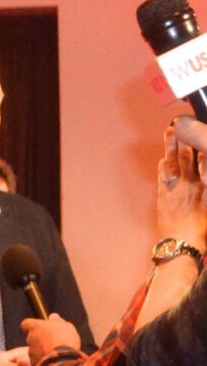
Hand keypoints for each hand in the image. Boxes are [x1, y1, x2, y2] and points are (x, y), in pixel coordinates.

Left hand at [21, 313, 80, 365]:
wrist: (62, 360)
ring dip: (42, 350)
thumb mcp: (65, 326)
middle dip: (40, 339)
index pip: (25, 323)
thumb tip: (53, 316)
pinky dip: (43, 360)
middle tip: (53, 341)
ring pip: (34, 349)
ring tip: (55, 352)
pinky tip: (53, 360)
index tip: (40, 327)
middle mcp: (29, 338)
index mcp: (35, 327)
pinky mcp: (33, 362)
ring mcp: (30, 351)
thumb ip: (57, 320)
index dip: (32, 326)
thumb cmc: (64, 340)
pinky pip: (37, 360)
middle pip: (31, 337)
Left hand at [157, 117, 206, 248]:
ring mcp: (174, 189)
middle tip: (183, 121)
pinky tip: (162, 159)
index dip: (202, 144)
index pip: (205, 158)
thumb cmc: (203, 231)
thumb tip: (206, 177)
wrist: (182, 244)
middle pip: (187, 155)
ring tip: (170, 130)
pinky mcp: (163, 197)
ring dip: (171, 145)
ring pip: (173, 162)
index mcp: (206, 186)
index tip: (201, 129)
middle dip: (185, 137)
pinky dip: (162, 166)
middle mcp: (191, 184)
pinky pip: (162, 177)